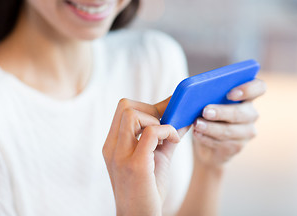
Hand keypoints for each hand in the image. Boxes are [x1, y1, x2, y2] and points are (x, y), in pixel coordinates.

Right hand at [102, 98, 186, 215]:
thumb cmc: (148, 191)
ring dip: (157, 120)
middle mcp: (112, 148)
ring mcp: (121, 156)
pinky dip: (167, 131)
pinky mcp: (136, 165)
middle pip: (125, 106)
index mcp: (113, 145)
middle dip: (150, 109)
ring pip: (133, 114)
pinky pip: (152, 132)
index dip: (147, 106)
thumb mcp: (157, 158)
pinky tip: (174, 141)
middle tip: (166, 123)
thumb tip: (183, 117)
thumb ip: (166, 137)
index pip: (123, 109)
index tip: (166, 110)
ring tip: (168, 136)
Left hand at [192, 78, 266, 168]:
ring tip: (197, 124)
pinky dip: (207, 137)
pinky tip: (197, 133)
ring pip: (229, 130)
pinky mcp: (238, 146)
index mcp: (247, 96)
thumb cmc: (208, 113)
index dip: (248, 89)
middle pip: (240, 112)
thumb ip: (210, 95)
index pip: (259, 88)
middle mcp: (251, 113)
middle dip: (221, 112)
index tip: (230, 93)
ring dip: (211, 127)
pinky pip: (222, 143)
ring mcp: (247, 132)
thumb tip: (200, 93)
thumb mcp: (208, 101)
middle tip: (205, 111)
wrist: (206, 141)